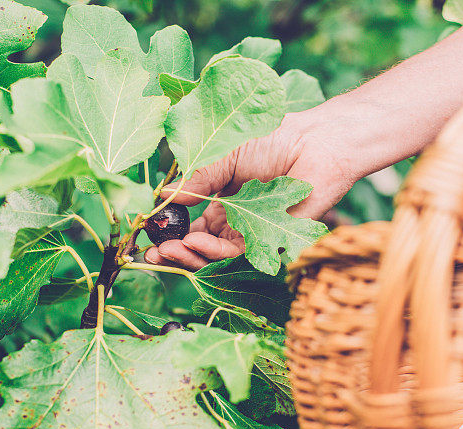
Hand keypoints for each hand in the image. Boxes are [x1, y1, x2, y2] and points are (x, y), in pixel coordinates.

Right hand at [144, 113, 354, 269]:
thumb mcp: (224, 153)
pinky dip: (211, 253)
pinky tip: (194, 241)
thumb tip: (164, 197)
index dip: (169, 230)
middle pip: (198, 244)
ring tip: (169, 248)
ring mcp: (250, 232)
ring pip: (213, 256)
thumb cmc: (274, 138)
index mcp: (222, 196)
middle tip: (152, 253)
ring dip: (187, 255)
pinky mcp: (268, 243)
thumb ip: (197, 178)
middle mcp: (234, 218)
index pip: (190, 222)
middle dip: (173, 251)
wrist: (315, 143)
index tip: (147, 233)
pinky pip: (235, 256)